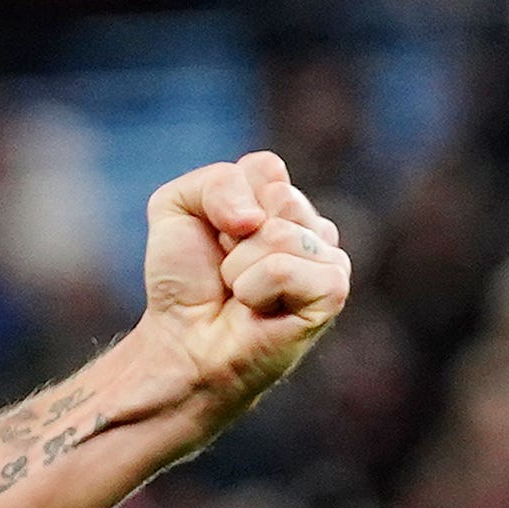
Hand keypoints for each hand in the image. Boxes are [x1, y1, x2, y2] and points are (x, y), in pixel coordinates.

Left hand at [137, 151, 351, 431]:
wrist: (183, 340)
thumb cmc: (185, 280)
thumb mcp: (176, 209)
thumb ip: (214, 182)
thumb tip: (256, 218)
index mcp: (283, 201)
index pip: (265, 167)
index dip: (224, 200)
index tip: (215, 237)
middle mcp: (312, 226)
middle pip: (278, 195)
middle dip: (232, 233)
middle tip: (228, 268)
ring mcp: (329, 259)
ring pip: (280, 233)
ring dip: (239, 266)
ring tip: (240, 291)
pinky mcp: (333, 292)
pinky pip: (282, 267)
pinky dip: (253, 289)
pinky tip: (256, 308)